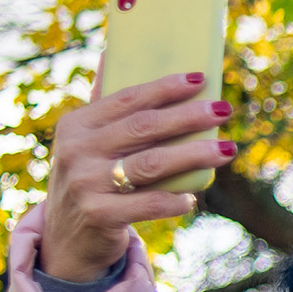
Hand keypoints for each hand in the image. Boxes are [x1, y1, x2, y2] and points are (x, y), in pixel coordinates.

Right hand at [37, 72, 238, 282]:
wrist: (65, 239)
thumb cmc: (89, 180)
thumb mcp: (86, 142)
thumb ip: (103, 105)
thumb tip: (113, 52)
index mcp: (76, 125)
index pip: (126, 99)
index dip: (164, 87)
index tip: (200, 78)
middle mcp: (76, 151)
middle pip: (144, 127)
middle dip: (188, 116)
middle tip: (223, 110)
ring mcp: (85, 184)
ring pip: (151, 164)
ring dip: (194, 155)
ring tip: (227, 149)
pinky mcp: (98, 215)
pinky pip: (147, 204)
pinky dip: (174, 200)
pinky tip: (193, 197)